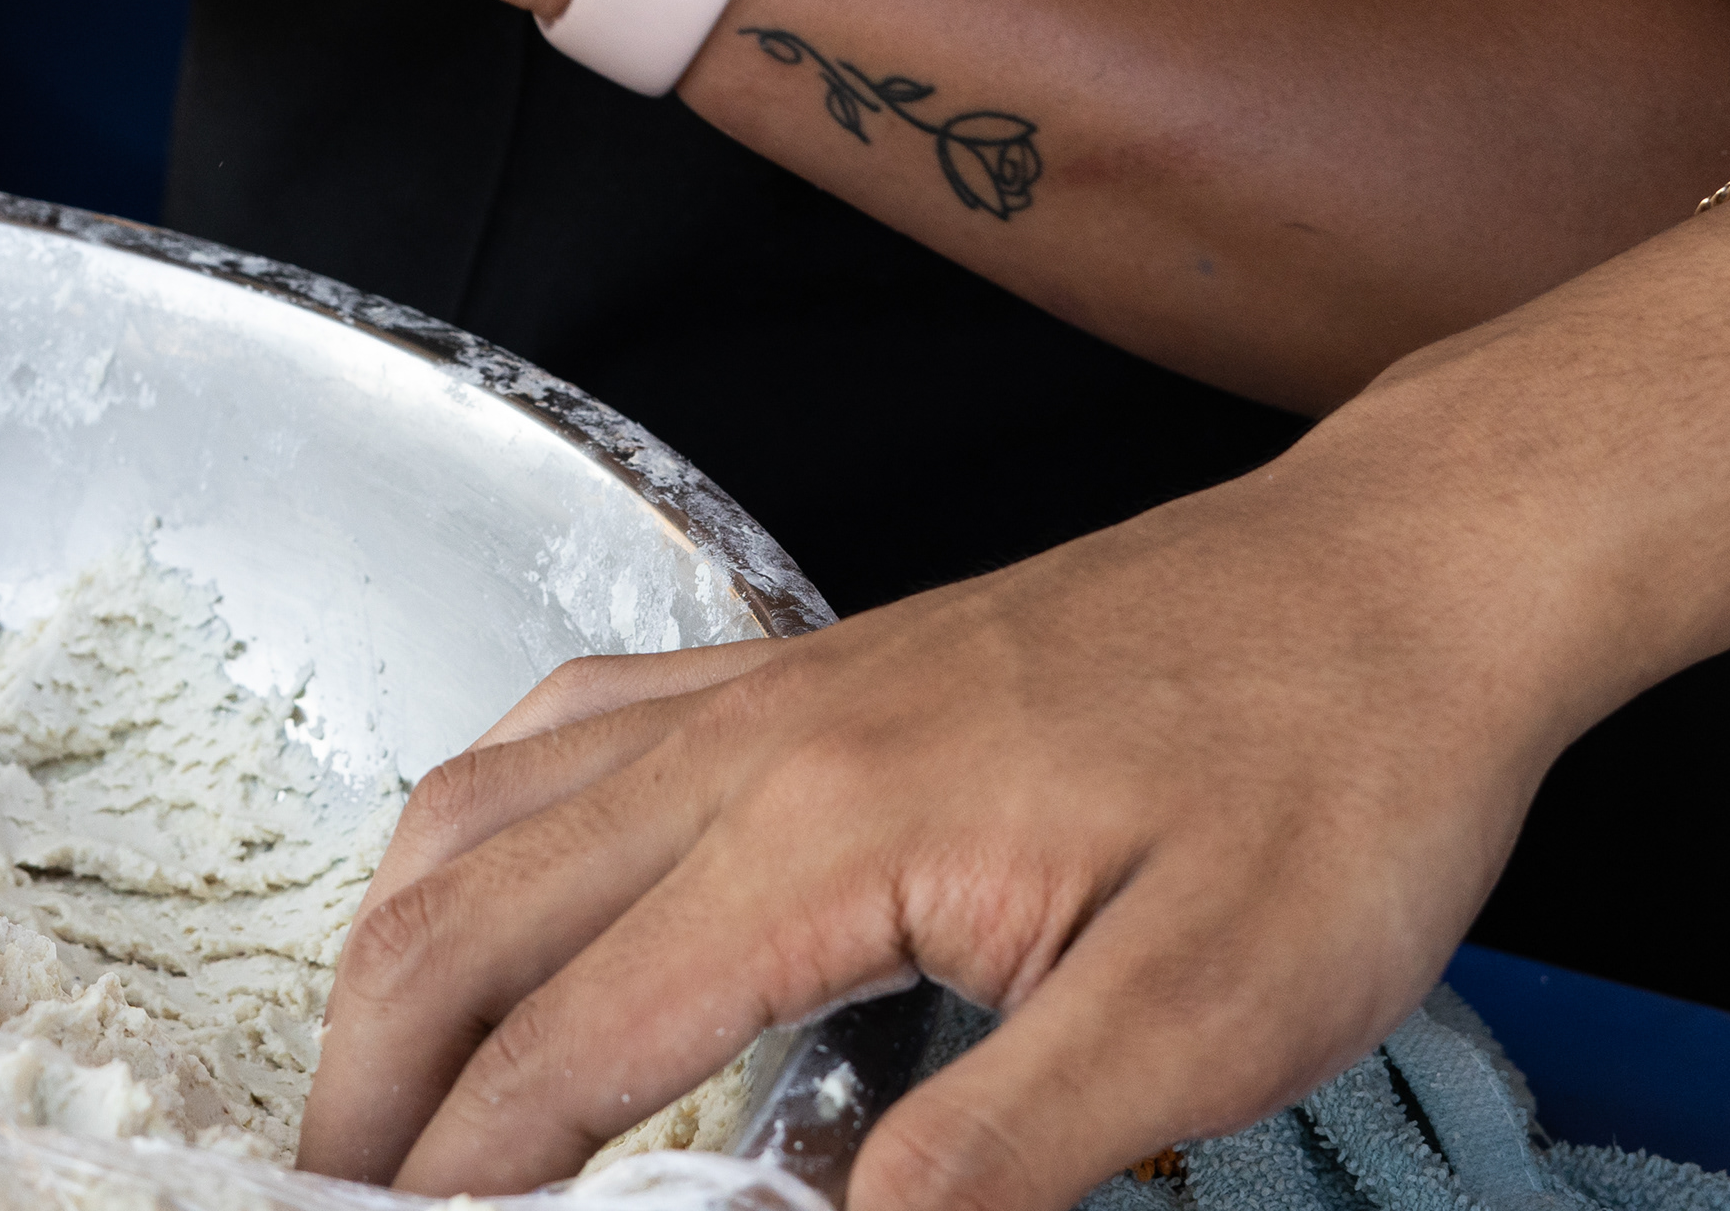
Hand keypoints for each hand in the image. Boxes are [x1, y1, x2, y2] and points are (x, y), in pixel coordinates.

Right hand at [294, 470, 1572, 1206]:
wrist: (1402, 580)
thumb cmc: (1330, 789)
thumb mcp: (1210, 1018)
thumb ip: (998, 1156)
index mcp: (829, 832)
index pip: (575, 1036)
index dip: (466, 1177)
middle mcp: (752, 738)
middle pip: (470, 911)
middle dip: (372, 1080)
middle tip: (328, 1200)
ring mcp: (766, 684)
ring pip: (486, 807)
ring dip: (397, 953)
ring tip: (371, 1087)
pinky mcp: (804, 664)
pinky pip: (567, 727)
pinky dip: (472, 827)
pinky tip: (484, 886)